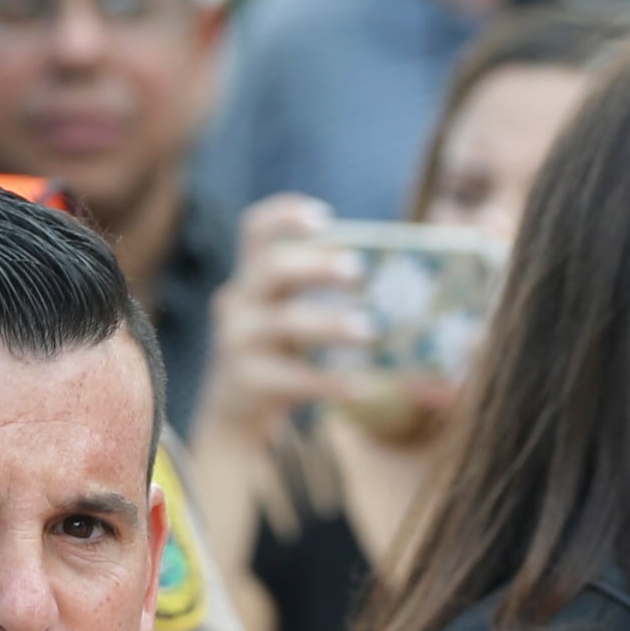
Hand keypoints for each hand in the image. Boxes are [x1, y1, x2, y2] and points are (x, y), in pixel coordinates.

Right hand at [199, 196, 379, 445]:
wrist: (233, 414)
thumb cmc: (278, 352)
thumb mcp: (288, 316)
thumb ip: (319, 297)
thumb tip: (396, 287)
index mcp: (251, 278)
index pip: (255, 230)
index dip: (284, 216)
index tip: (324, 219)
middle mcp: (238, 303)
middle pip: (272, 268)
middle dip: (317, 266)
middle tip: (358, 271)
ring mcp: (236, 344)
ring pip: (285, 323)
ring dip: (330, 323)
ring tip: (369, 331)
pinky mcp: (245, 385)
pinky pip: (292, 379)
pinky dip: (329, 383)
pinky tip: (361, 389)